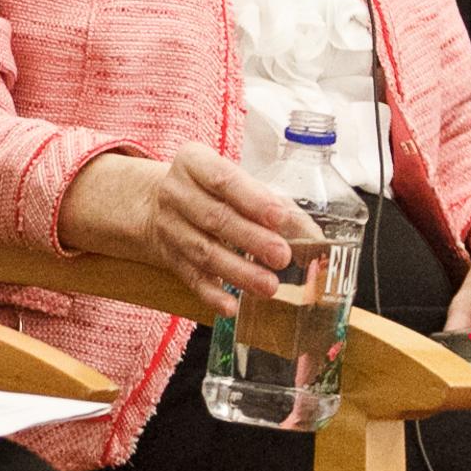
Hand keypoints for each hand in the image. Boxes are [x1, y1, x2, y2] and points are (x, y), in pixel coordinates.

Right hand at [58, 147, 312, 317]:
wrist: (159, 204)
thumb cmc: (215, 192)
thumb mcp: (240, 183)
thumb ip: (275, 205)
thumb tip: (312, 236)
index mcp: (194, 163)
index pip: (223, 179)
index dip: (252, 199)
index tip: (280, 217)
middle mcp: (176, 192)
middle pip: (213, 217)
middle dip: (250, 239)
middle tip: (282, 256)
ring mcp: (169, 226)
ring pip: (202, 251)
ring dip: (237, 271)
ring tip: (269, 286)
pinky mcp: (169, 256)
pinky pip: (189, 277)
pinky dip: (210, 294)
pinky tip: (230, 306)